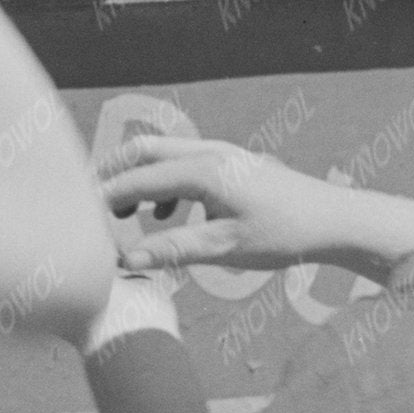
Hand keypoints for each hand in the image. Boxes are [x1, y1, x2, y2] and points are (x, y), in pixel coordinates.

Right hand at [97, 124, 364, 267]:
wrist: (332, 219)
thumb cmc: (283, 233)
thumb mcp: (224, 248)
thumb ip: (172, 250)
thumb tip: (127, 261)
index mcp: (202, 171)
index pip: (136, 180)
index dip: (104, 201)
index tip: (81, 223)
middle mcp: (207, 152)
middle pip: (141, 151)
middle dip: (111, 175)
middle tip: (88, 205)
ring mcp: (220, 154)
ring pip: (161, 154)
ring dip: (137, 179)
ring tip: (127, 217)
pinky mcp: (230, 163)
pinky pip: (182, 163)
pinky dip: (163, 183)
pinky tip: (168, 214)